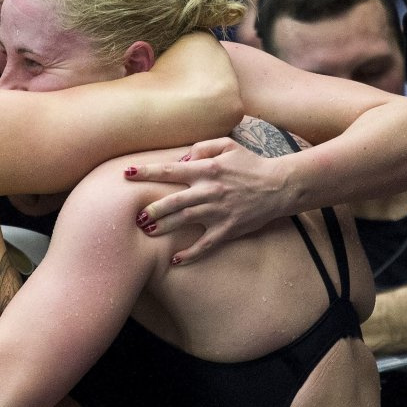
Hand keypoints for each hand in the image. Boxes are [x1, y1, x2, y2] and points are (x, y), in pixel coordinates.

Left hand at [126, 137, 292, 263]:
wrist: (280, 186)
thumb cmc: (251, 165)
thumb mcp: (228, 146)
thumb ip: (202, 148)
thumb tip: (181, 159)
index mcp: (206, 169)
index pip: (170, 170)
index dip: (147, 172)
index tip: (127, 173)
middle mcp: (209, 191)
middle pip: (172, 201)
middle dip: (151, 209)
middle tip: (135, 216)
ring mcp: (218, 211)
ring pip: (183, 221)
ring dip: (163, 227)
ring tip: (146, 231)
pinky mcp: (228, 229)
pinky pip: (205, 244)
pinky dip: (190, 253)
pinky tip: (175, 260)